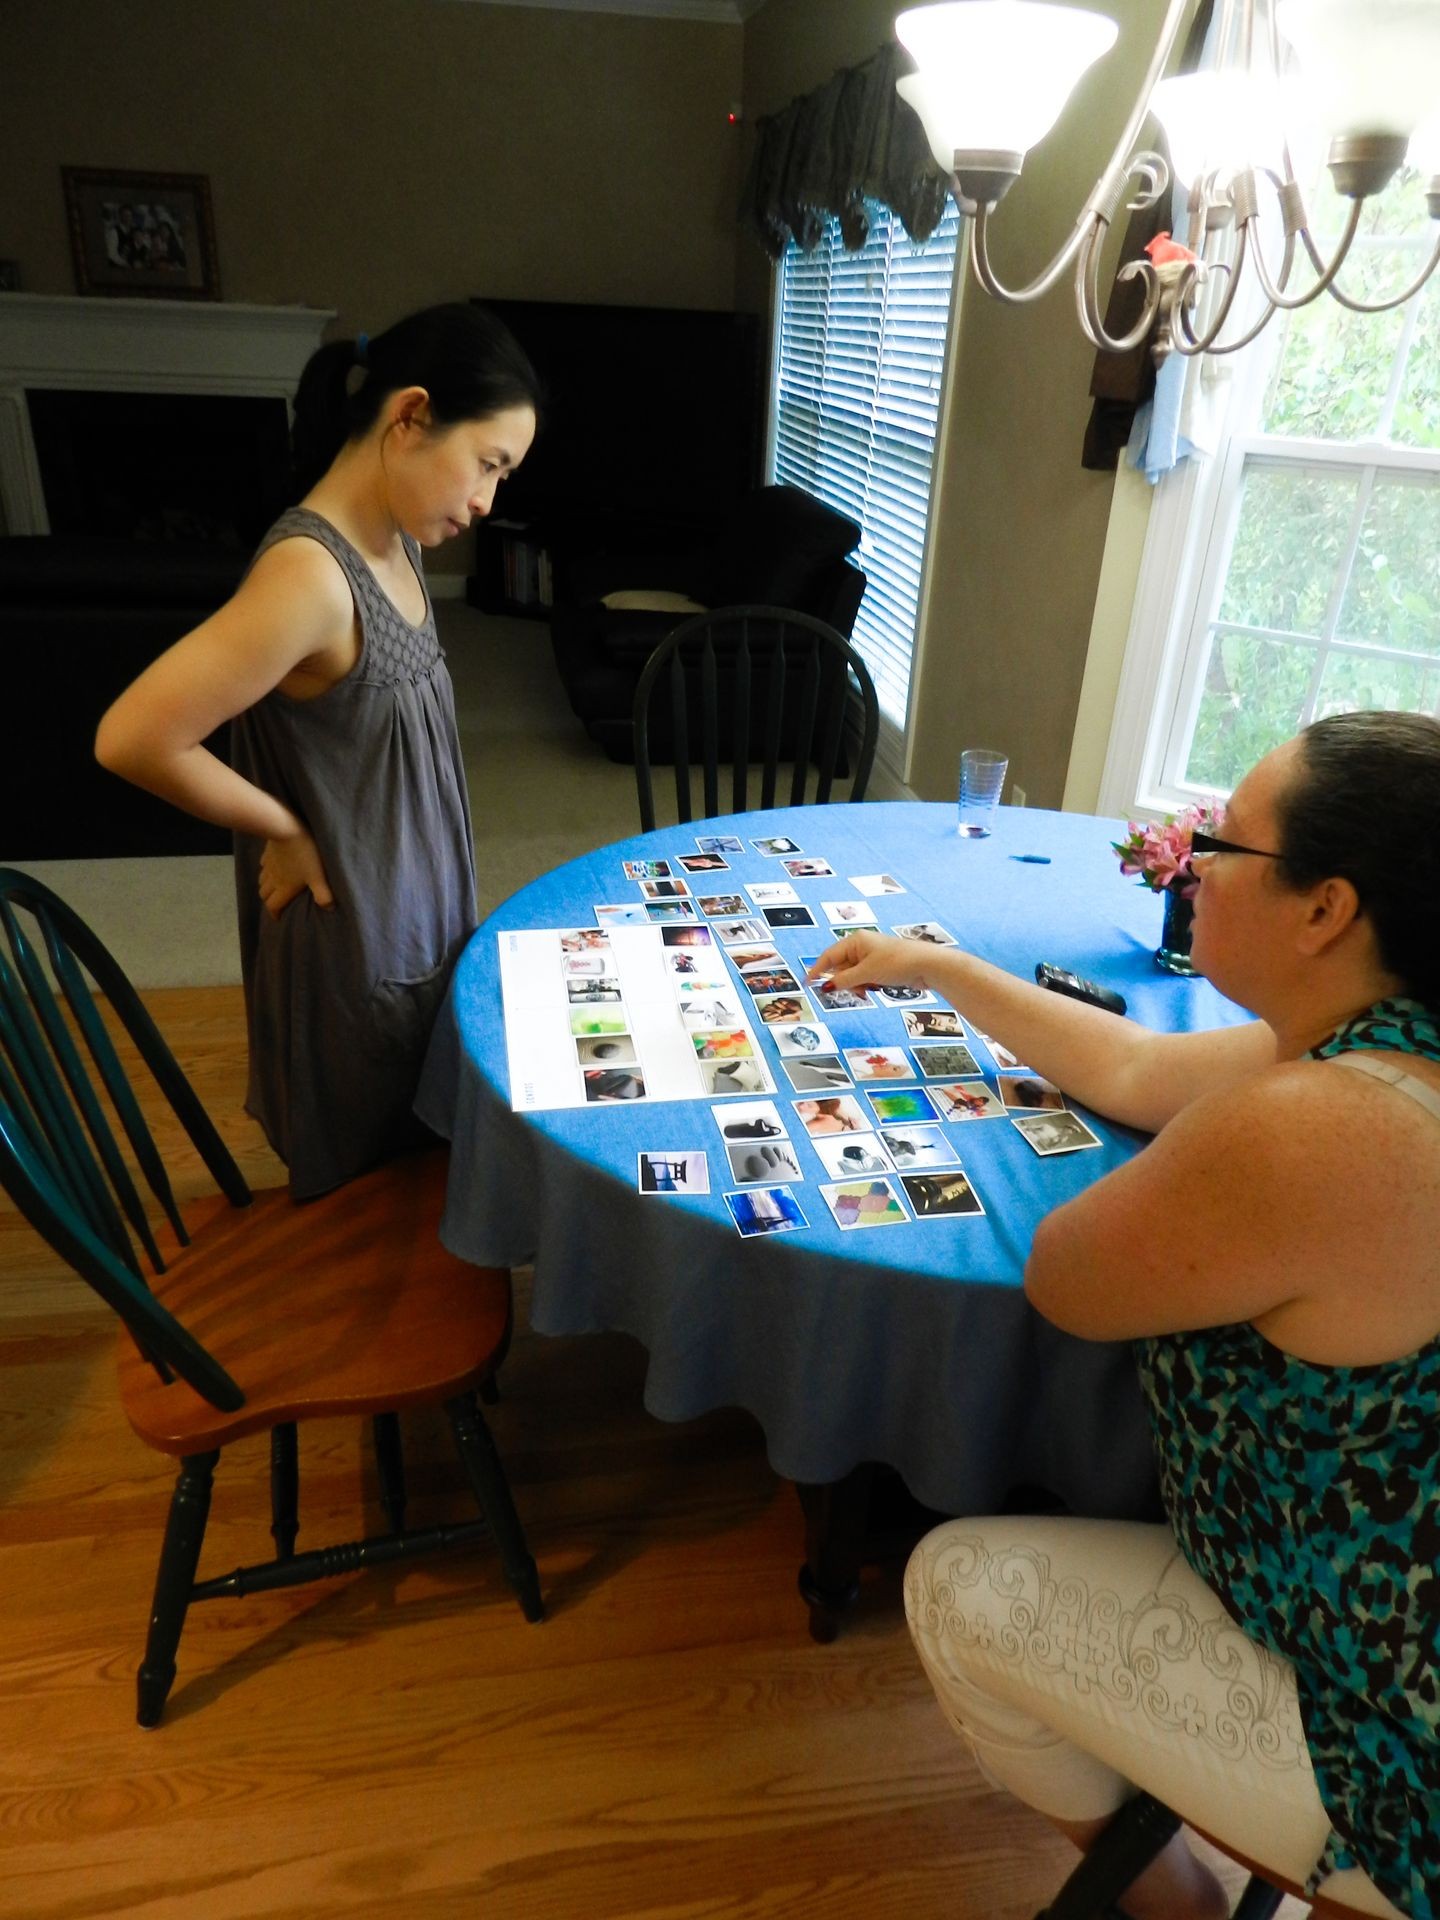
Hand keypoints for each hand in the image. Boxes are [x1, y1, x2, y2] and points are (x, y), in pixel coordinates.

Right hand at [258, 827, 334, 919]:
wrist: (287, 828)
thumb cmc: (305, 854)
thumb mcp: (318, 876)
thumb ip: (323, 894)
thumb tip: (329, 909)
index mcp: (283, 887)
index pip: (273, 906)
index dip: (274, 914)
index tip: (278, 918)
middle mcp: (272, 879)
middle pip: (264, 895)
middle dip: (269, 901)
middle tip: (277, 903)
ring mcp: (268, 865)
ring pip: (262, 880)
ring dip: (266, 887)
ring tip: (274, 888)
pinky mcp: (267, 852)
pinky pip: (263, 865)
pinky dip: (266, 870)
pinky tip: (273, 867)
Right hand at [807, 928, 930, 992]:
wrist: (927, 965)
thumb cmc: (897, 962)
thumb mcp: (867, 973)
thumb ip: (844, 980)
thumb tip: (826, 986)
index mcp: (855, 941)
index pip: (829, 956)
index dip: (817, 970)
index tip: (808, 983)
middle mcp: (861, 946)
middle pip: (840, 967)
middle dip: (844, 981)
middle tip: (857, 990)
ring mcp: (871, 956)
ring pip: (852, 975)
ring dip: (856, 985)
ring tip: (870, 989)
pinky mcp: (880, 966)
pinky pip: (864, 978)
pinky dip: (866, 985)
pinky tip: (875, 988)